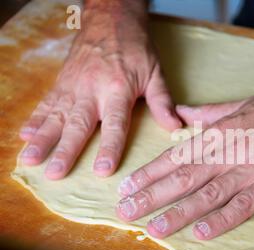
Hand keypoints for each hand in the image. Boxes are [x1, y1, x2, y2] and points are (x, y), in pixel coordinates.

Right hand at [19, 2, 180, 179]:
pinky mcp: (62, 83)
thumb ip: (162, 102)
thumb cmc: (135, 48)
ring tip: (31, 159)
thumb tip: (175, 126)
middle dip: (65, 150)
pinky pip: (47, 103)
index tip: (102, 170)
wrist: (110, 19)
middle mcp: (92, 90)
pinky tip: (25, 135)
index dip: (109, 147)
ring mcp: (73, 87)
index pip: (115, 124)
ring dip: (43, 139)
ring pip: (56, 116)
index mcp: (118, 90)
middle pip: (78, 125)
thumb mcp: (155, 73)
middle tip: (54, 173)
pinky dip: (35, 119)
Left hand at [115, 75, 253, 239]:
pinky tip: (200, 232)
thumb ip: (210, 113)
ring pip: (207, 195)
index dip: (150, 173)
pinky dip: (221, 220)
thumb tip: (182, 114)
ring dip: (178, 213)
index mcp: (221, 131)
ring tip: (154, 228)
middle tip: (126, 212)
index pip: (177, 156)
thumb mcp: (243, 103)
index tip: (128, 186)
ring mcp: (252, 169)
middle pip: (184, 178)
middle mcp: (230, 151)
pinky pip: (242, 205)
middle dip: (152, 196)